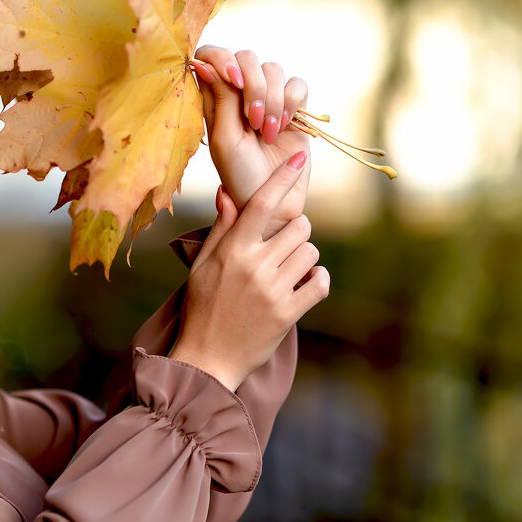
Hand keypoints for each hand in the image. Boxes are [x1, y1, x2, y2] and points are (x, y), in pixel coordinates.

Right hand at [168, 153, 329, 389]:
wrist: (206, 360)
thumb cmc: (201, 309)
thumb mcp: (202, 266)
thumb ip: (221, 228)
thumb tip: (227, 191)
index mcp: (231, 250)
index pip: (261, 203)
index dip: (282, 178)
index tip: (298, 161)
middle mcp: (253, 266)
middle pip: (298, 226)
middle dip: (295, 232)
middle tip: (281, 248)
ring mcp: (272, 290)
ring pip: (310, 252)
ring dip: (304, 257)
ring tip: (287, 271)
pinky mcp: (288, 313)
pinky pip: (320, 282)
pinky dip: (317, 280)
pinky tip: (303, 285)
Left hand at [190, 46, 310, 237]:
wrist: (274, 199)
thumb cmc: (240, 175)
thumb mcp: (224, 139)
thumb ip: (219, 99)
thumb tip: (205, 62)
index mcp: (213, 98)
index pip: (211, 55)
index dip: (223, 58)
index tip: (234, 81)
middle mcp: (238, 93)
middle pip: (246, 57)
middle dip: (254, 86)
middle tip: (253, 120)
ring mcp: (267, 97)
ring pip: (274, 69)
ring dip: (273, 100)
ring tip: (268, 133)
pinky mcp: (293, 106)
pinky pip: (298, 83)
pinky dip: (292, 102)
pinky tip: (285, 127)